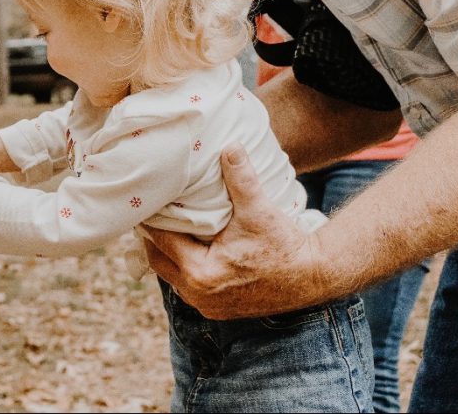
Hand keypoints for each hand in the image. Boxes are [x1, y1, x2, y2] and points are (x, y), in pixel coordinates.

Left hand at [142, 144, 325, 319]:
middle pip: (159, 261)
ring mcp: (208, 306)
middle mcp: (198, 295)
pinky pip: (188, 288)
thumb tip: (230, 145)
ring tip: (164, 228)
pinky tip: (186, 249)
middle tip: (148, 213)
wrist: (314, 275)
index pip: (161, 241)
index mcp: (200, 272)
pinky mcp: (219, 310)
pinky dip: (184, 269)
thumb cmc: (285, 244)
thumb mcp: (258, 209)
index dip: (151, 220)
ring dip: (167, 255)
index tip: (143, 202)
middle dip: (153, 238)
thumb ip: (240, 177)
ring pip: (172, 276)